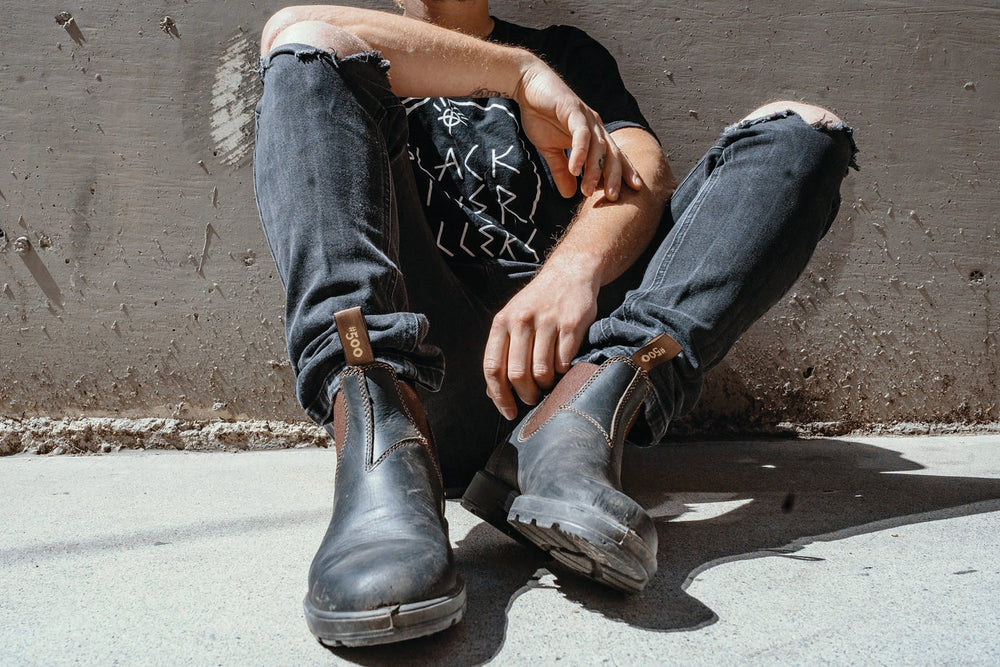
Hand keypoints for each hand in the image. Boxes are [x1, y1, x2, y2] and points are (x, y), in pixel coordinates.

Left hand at [483, 262, 599, 419]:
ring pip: (541, 372)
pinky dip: (563, 371)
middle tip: (533, 398)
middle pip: (517, 374)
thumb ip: (501, 353)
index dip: (499, 396)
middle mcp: (521, 321)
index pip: (493, 367)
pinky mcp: (571, 324)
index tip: (509, 412)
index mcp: (502, 322)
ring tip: (549, 382)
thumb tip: (492, 392)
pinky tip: (562, 365)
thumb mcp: (512, 320)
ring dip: (546, 385)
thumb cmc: (537, 304)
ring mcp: (547, 322)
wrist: (568, 273)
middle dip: (526, 394)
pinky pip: (563, 361)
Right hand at [515, 60, 642, 200]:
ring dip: (594, 170)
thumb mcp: (551, 150)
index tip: (633, 192)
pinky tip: (574, 169)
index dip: (625, 173)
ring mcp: (586, 118)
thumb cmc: (542, 115)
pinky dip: (579, 152)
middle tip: (612, 198)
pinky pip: (581, 135)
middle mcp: (595, 126)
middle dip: (614, 176)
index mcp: (594, 135)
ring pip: (598, 147)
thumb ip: (561, 171)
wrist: (528, 86)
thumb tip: (569, 195)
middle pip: (612, 154)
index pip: (614, 156)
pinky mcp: (573, 110)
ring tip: (587, 190)